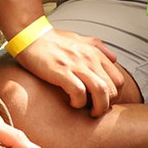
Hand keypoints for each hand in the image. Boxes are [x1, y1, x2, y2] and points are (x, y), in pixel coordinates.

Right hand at [12, 28, 128, 115]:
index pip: (118, 80)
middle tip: (96, 110)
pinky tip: (71, 102)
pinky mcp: (61, 71)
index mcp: (95, 52)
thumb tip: (114, 58)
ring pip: (100, 91)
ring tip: (90, 112)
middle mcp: (89, 58)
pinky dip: (78, 103)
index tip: (103, 102)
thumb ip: (98, 47)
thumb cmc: (52, 40)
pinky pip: (79, 92)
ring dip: (98, 107)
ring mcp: (76, 65)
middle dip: (107, 105)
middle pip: (112, 89)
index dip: (114, 96)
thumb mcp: (79, 38)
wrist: (29, 35)